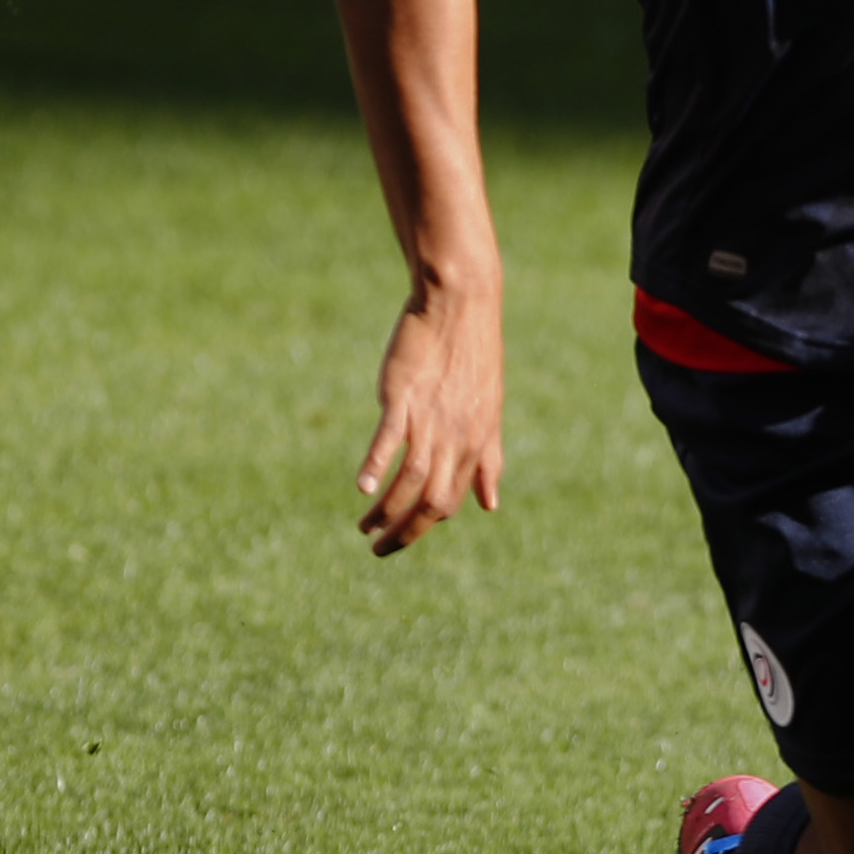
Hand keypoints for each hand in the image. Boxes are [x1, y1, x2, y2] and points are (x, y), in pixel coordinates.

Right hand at [354, 281, 505, 554]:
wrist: (461, 304)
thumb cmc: (473, 356)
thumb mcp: (489, 412)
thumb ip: (489, 460)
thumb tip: (491, 505)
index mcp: (477, 443)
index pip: (452, 501)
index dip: (426, 525)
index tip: (402, 536)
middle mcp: (456, 438)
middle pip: (432, 503)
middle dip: (405, 534)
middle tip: (378, 549)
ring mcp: (429, 420)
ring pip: (409, 482)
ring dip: (386, 512)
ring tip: (364, 528)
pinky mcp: (403, 398)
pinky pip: (388, 441)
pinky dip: (375, 466)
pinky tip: (362, 488)